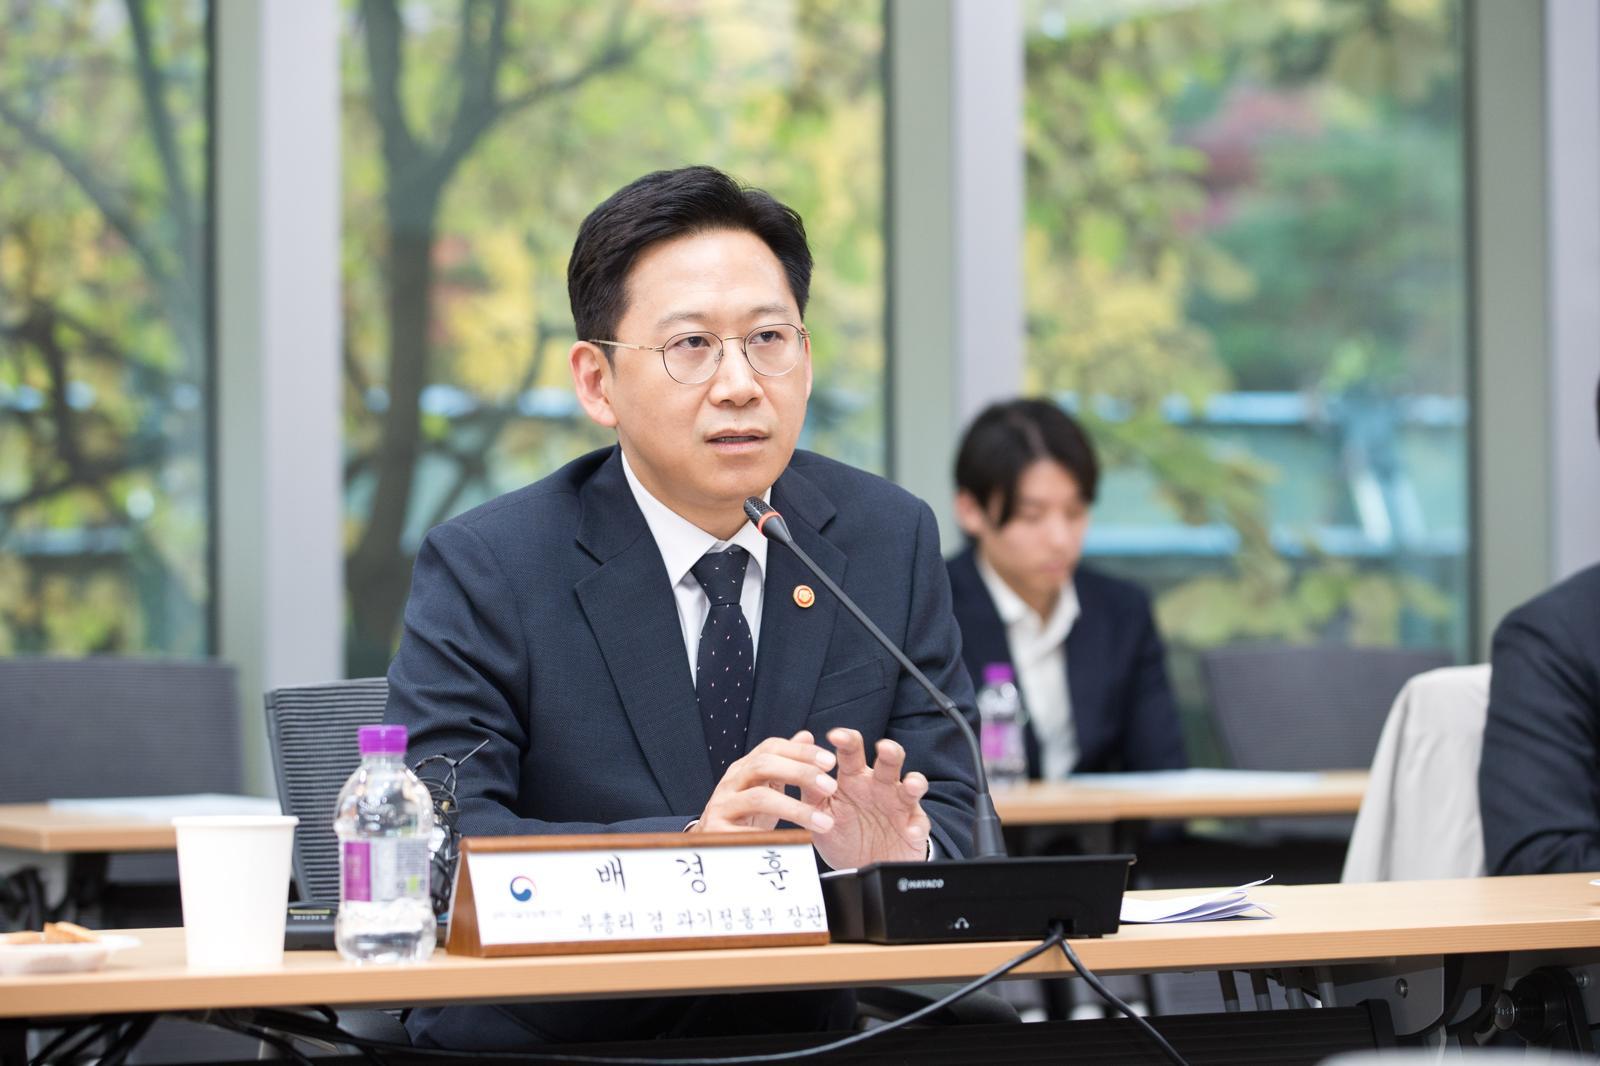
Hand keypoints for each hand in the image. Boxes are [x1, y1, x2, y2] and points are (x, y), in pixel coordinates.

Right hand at [692, 731, 838, 834]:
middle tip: (831, 786)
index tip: (830, 761)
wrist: (711, 846)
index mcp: (745, 768)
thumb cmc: (746, 815)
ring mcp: (721, 806)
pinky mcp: (717, 832)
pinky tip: (796, 843)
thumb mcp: (767, 787)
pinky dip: (774, 836)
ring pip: (759, 798)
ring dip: (796, 809)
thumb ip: (786, 763)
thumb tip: (807, 735)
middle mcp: (731, 782)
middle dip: (800, 773)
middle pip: (763, 765)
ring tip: (824, 822)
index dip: (801, 751)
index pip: (771, 747)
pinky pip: (747, 832)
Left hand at [807, 727, 931, 869]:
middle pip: (889, 762)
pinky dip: (916, 826)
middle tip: (883, 747)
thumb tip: (797, 755)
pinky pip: (919, 823)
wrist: (859, 867)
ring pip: (912, 787)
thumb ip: (809, 788)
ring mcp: (898, 805)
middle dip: (890, 752)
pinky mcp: (913, 827)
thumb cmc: (840, 832)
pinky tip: (911, 831)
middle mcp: (879, 786)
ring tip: (909, 785)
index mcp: (854, 779)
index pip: (852, 753)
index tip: (835, 736)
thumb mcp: (820, 812)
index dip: (846, 741)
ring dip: (913, 784)